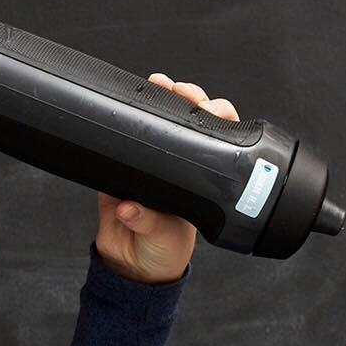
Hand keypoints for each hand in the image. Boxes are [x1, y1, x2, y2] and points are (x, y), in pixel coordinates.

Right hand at [95, 74, 239, 284]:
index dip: (218, 120)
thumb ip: (148, 221)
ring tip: (159, 83)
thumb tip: (130, 207)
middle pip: (193, 121)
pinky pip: (128, 134)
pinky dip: (128, 114)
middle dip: (191, 98)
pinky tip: (127, 99)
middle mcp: (183, 165)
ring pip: (162, 119)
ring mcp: (155, 160)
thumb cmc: (163, 249)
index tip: (210, 109)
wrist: (131, 262)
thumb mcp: (163, 236)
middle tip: (182, 91)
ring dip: (161, 97)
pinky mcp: (126, 163)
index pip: (219, 142)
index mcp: (204, 180)